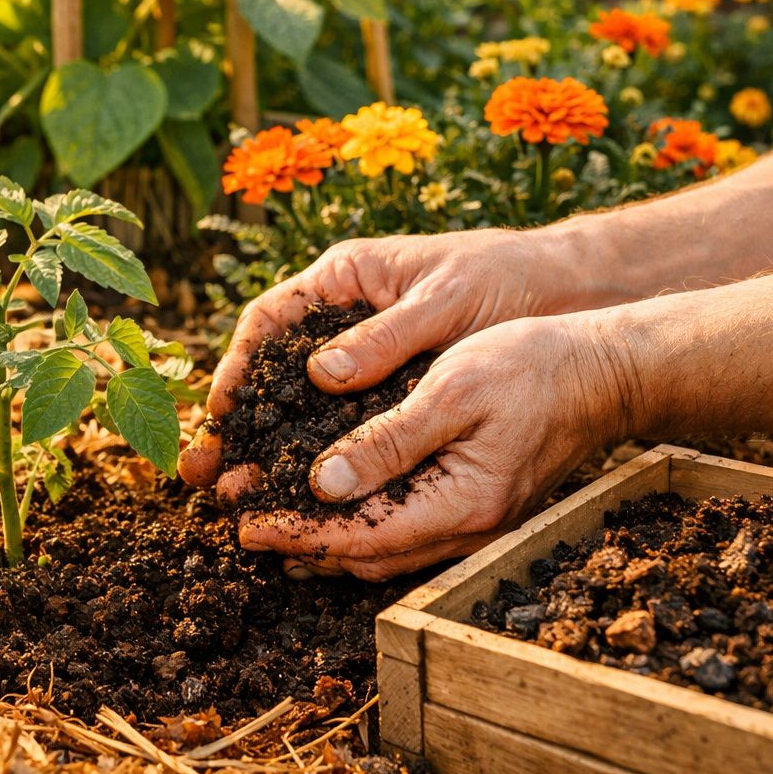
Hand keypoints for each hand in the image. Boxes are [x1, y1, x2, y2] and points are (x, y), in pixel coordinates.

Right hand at [179, 229, 580, 495]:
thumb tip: (319, 377)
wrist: (569, 291)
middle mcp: (344, 318)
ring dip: (270, 448)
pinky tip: (305, 496)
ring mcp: (367, 356)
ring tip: (237, 495)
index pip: (267, 321)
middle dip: (238, 423)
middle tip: (203, 472)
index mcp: (343, 277)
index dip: (234, 366)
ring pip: (302, 405)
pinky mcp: (393, 389)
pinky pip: (345, 425)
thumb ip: (385, 337)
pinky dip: (321, 458)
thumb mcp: (445, 301)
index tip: (218, 412)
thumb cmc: (506, 279)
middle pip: (272, 371)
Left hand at [237, 313, 633, 578]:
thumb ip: (388, 442)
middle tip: (236, 518)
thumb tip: (321, 485)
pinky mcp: (476, 507)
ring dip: (322, 538)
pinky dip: (356, 526)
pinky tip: (325, 507)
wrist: (608, 370)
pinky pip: (404, 533)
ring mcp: (476, 525)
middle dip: (297, 540)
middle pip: (364, 556)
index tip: (242, 522)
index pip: (358, 537)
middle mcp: (469, 530)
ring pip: (382, 552)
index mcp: (462, 505)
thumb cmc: (532, 365)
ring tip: (267, 519)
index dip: (295, 532)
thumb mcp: (452, 389)